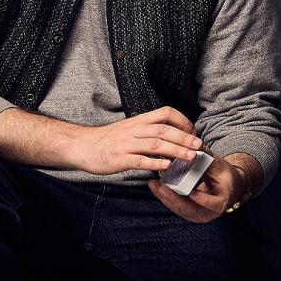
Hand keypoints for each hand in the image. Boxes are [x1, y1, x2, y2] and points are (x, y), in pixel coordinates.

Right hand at [78, 106, 201, 174]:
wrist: (81, 145)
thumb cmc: (106, 139)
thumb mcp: (128, 128)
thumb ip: (147, 130)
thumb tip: (169, 135)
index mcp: (139, 121)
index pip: (165, 113)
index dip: (181, 120)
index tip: (192, 131)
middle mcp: (134, 129)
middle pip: (164, 130)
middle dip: (184, 137)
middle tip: (199, 145)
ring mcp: (127, 144)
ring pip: (155, 144)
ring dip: (175, 150)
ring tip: (190, 157)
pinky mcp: (119, 159)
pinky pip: (140, 160)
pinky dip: (155, 163)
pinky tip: (166, 167)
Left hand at [147, 149, 248, 222]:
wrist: (227, 188)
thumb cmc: (224, 175)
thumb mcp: (219, 165)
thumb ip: (207, 156)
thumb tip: (195, 143)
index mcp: (221, 201)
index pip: (213, 203)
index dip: (203, 199)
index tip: (192, 193)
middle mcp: (208, 213)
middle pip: (189, 209)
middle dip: (173, 198)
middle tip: (160, 186)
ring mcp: (197, 215)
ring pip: (179, 209)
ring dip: (165, 197)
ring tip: (154, 185)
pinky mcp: (188, 213)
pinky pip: (175, 206)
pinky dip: (165, 197)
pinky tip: (156, 188)